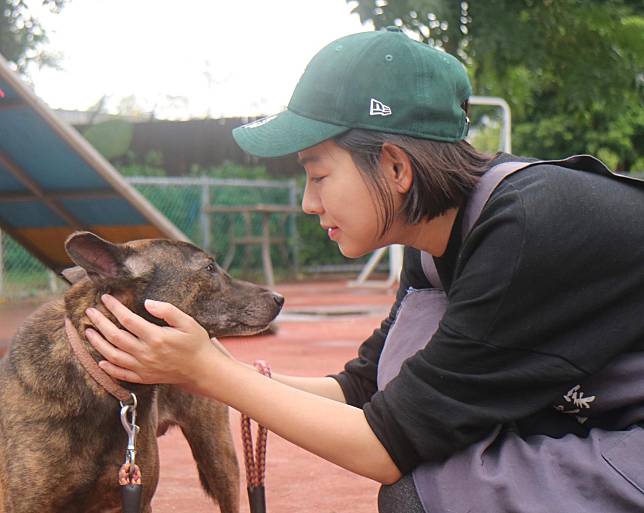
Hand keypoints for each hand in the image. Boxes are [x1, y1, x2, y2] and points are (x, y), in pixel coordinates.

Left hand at [85, 294, 221, 386]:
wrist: (202, 369)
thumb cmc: (196, 343)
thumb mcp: (188, 322)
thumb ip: (167, 310)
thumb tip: (147, 303)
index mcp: (156, 337)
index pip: (127, 320)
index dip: (114, 308)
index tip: (106, 298)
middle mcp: (146, 353)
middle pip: (115, 336)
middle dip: (99, 322)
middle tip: (90, 312)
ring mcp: (143, 367)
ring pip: (112, 355)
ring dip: (98, 343)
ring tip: (88, 332)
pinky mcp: (144, 378)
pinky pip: (121, 374)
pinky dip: (108, 368)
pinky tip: (100, 360)